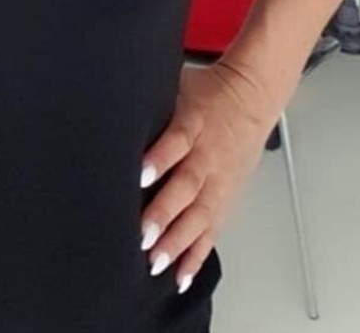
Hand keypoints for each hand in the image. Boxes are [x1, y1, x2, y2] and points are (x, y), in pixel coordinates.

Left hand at [138, 59, 282, 293]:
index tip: (141, 176)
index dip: (160, 158)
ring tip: (156, 261)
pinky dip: (197, 255)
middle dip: (165, 213)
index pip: (177, 140)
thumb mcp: (175, 85)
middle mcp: (207, 155)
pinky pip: (211, 230)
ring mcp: (219, 180)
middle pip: (187, 186)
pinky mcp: (226, 198)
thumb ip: (148, 101)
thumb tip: (107, 100)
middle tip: (142, 234)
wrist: (252, 96)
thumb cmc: (206, 90)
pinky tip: (180, 275)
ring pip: (200, 214)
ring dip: (178, 240)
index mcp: (193, 122)